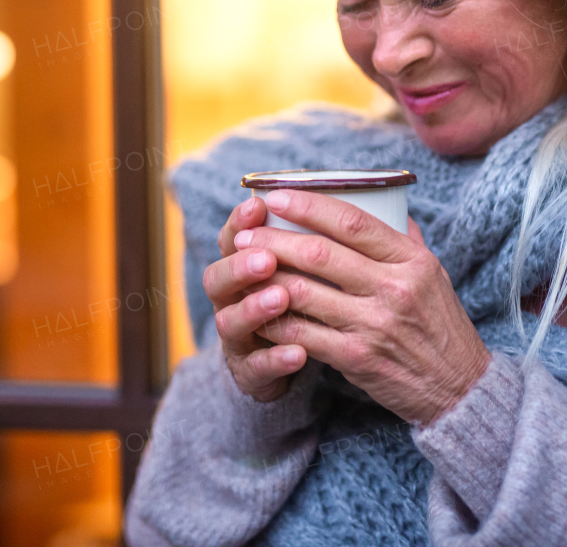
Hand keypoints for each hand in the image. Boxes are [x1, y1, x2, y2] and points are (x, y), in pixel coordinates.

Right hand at [202, 197, 308, 401]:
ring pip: (229, 322)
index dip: (239, 222)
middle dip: (240, 266)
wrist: (281, 363)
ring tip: (281, 298)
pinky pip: (256, 368)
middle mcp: (230, 300)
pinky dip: (276, 360)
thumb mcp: (304, 266)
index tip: (258, 207)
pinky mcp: (250, 373)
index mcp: (241, 267)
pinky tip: (300, 354)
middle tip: (266, 258)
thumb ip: (313, 237)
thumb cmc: (300, 300)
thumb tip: (348, 193)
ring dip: (254, 309)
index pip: (230, 238)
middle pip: (217, 278)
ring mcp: (237, 338)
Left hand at [234, 190, 491, 424]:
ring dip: (266, 278)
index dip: (307, 206)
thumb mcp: (434, 275)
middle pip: (319, 253)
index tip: (275, 197)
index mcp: (411, 260)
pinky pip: (303, 333)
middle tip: (245, 234)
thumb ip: (404, 240)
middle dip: (274, 240)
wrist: (461, 388)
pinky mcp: (357, 358)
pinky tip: (258, 311)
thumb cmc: (442, 326)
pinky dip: (276, 320)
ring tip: (243, 267)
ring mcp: (374, 324)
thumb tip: (382, 203)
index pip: (351, 221)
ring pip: (303, 292)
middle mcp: (394, 288)